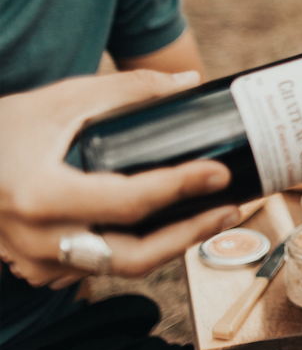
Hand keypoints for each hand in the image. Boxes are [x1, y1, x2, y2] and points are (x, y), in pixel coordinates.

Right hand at [0, 71, 240, 288]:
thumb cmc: (4, 125)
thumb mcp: (63, 98)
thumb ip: (128, 89)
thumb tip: (189, 81)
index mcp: (43, 196)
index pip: (129, 202)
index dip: (181, 188)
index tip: (220, 173)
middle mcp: (39, 240)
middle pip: (134, 256)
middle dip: (191, 235)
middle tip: (231, 209)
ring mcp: (37, 261)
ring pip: (121, 267)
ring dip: (172, 246)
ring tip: (212, 216)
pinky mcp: (40, 268)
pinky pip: (100, 267)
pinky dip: (140, 251)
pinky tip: (170, 228)